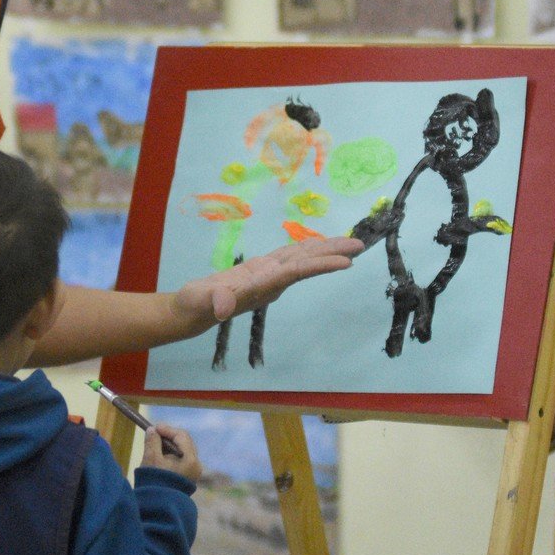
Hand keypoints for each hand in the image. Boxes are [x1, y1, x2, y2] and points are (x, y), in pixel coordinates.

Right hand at [142, 423, 200, 482]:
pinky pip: (181, 459)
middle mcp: (196, 465)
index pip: (181, 436)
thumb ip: (152, 441)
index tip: (154, 427)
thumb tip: (152, 430)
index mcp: (191, 460)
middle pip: (184, 442)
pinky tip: (160, 455)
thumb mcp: (151, 459)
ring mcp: (193, 472)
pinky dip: (171, 454)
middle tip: (154, 434)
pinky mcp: (188, 477)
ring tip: (155, 444)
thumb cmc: (155, 483)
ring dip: (169, 445)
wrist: (159, 508)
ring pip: (182, 450)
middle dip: (168, 437)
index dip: (167, 429)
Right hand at [172, 235, 362, 328]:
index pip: (297, 273)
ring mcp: (268, 276)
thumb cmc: (196, 306)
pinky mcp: (261, 270)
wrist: (192, 312)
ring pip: (302, 258)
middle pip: (308, 264)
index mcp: (263, 286)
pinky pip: (289, 257)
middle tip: (361, 245)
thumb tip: (222, 307)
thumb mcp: (202, 301)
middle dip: (333, 254)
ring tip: (349, 243)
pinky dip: (305, 248)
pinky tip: (318, 244)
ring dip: (325, 249)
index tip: (346, 262)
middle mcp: (272, 282)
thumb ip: (214, 301)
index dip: (321, 265)